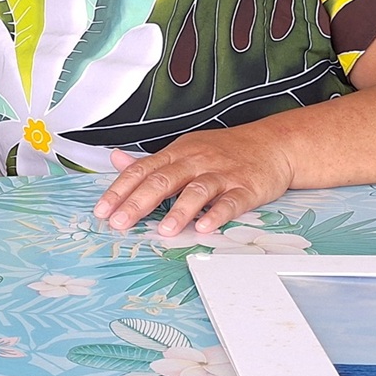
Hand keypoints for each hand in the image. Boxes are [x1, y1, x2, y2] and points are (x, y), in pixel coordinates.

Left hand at [93, 129, 295, 234]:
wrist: (273, 144)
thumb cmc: (225, 150)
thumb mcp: (184, 149)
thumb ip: (151, 162)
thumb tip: (117, 161)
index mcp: (178, 153)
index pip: (142, 170)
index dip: (120, 190)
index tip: (103, 210)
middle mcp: (197, 161)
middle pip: (164, 180)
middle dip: (139, 203)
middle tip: (121, 222)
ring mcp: (222, 174)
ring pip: (197, 191)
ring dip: (179, 211)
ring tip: (164, 230)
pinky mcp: (246, 188)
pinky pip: (231, 202)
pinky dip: (218, 215)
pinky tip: (205, 227)